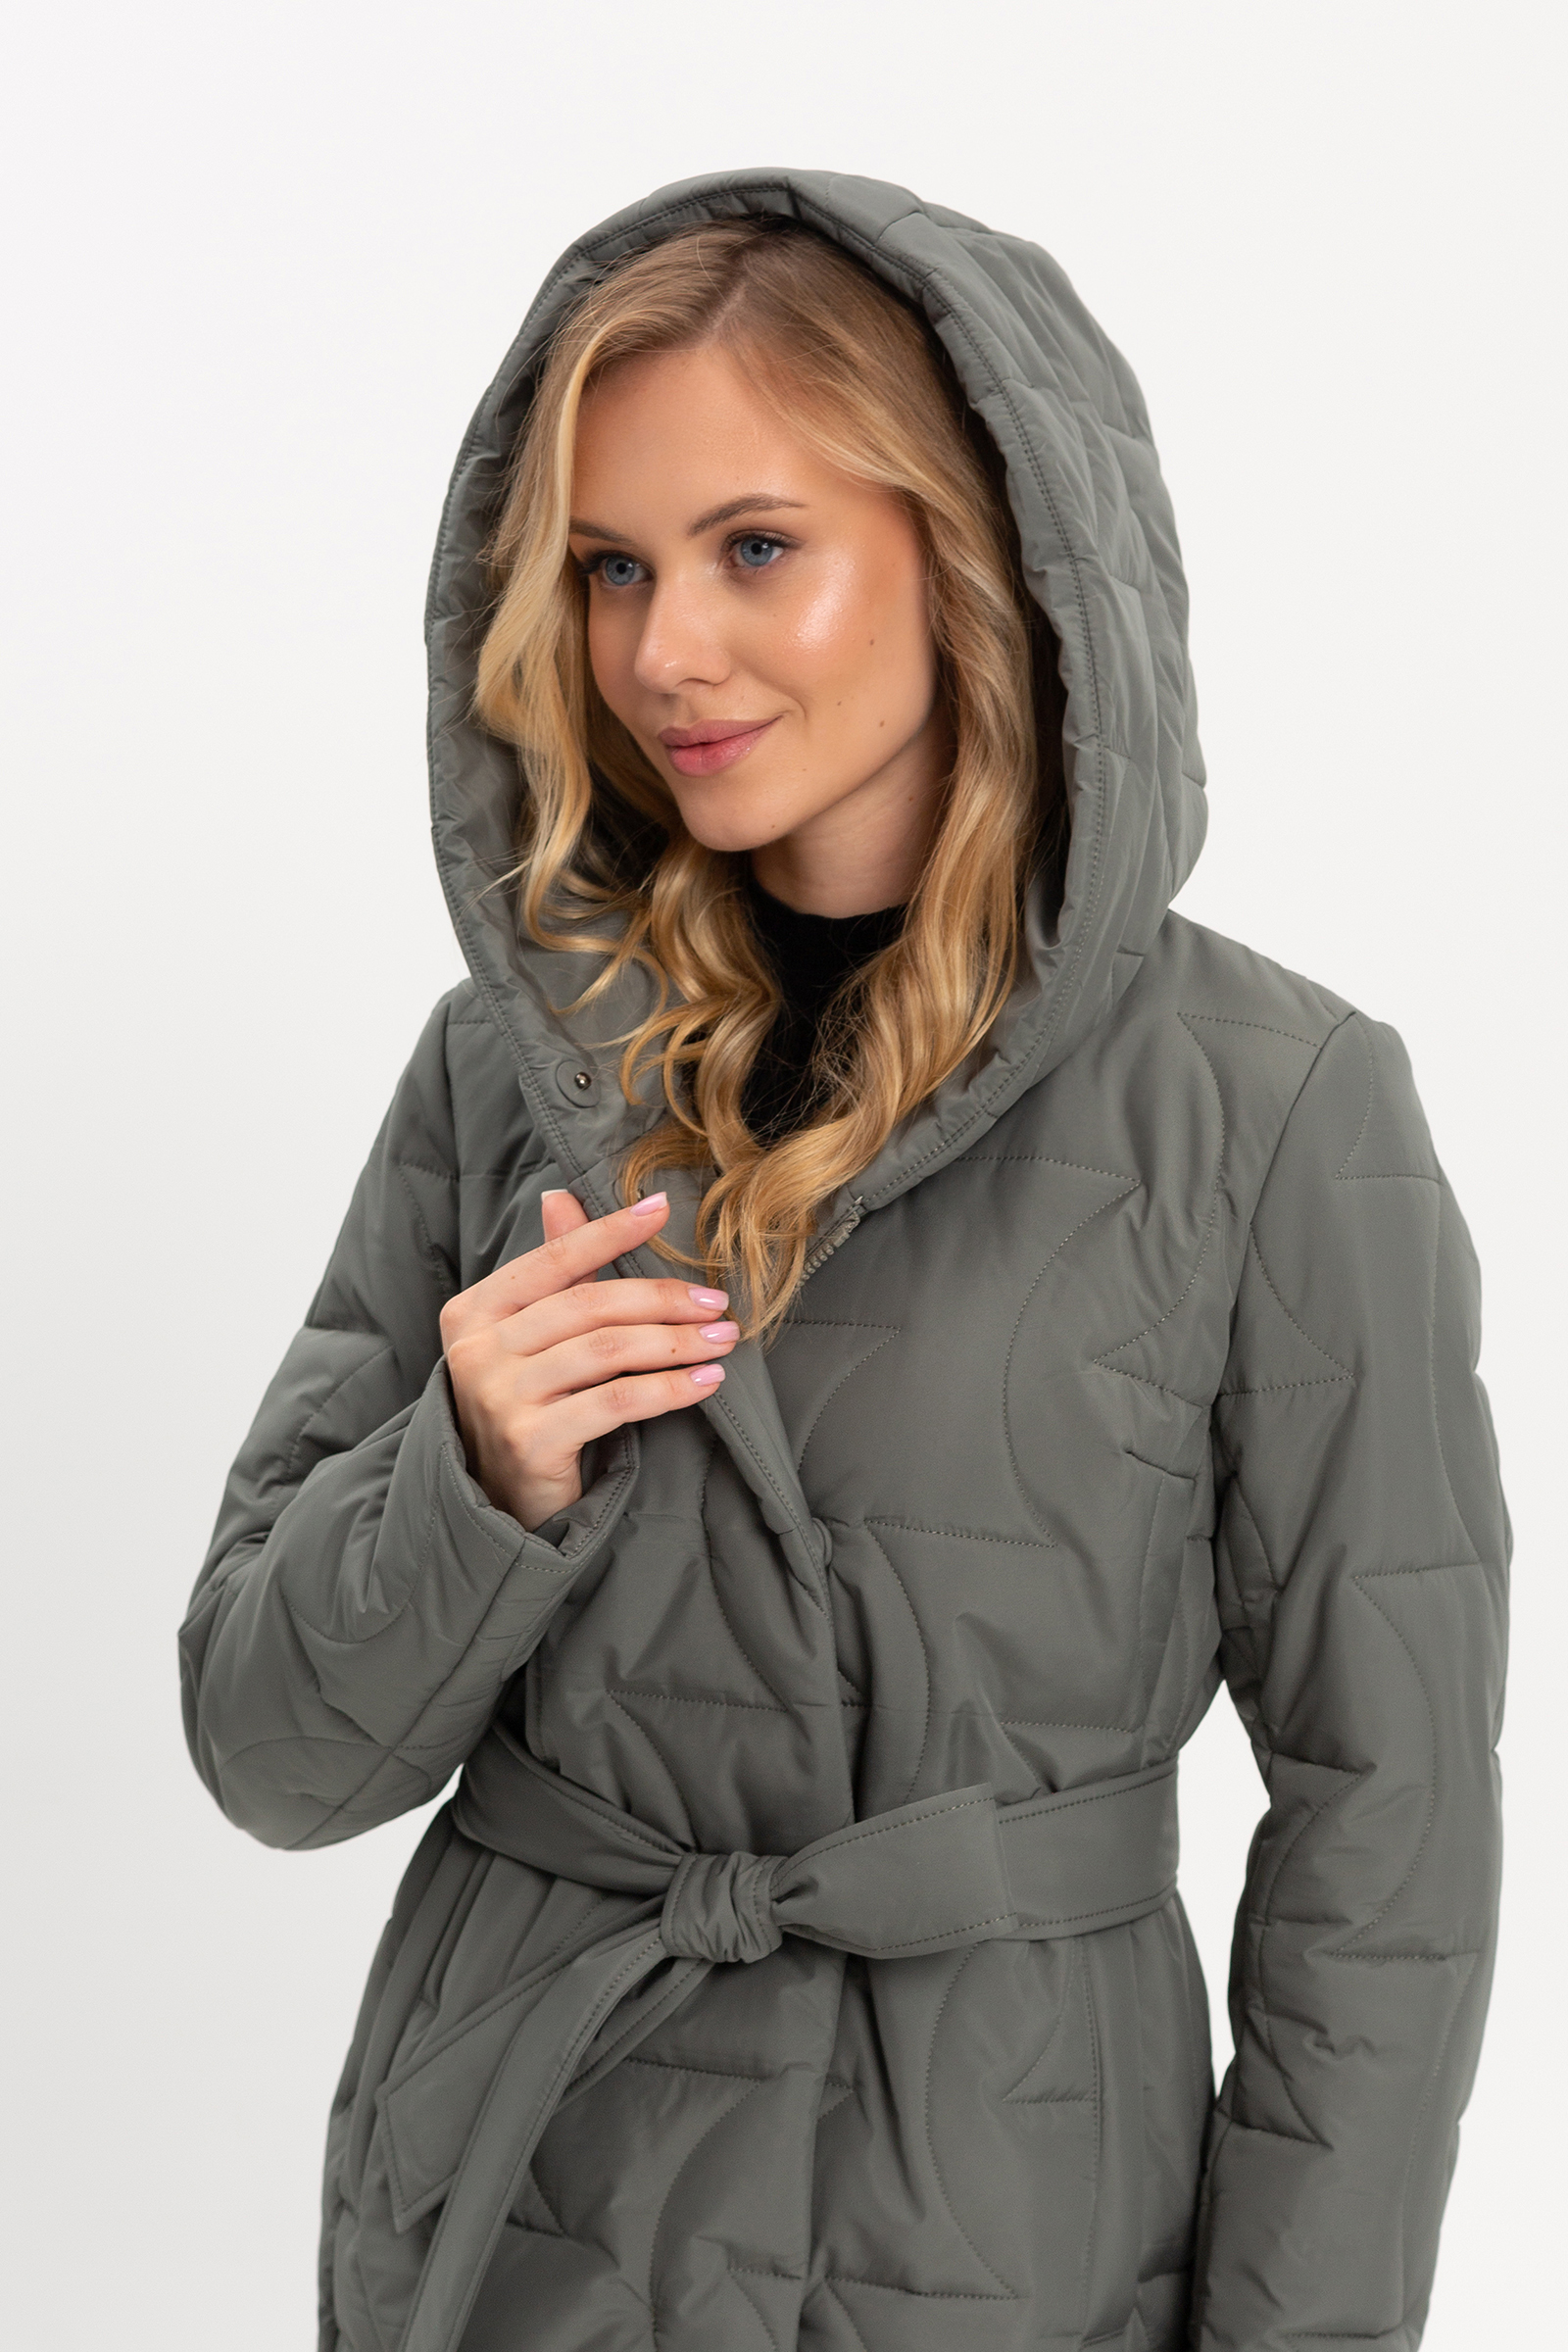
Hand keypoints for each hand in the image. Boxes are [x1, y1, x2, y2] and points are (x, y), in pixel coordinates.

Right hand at [438, 1188, 737, 1531]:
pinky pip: (615, 1401)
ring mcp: (499, 1397)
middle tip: (716, 1304)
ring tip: (721, 1341)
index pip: (554, 1260)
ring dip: (675, 1343)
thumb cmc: (526, 1406)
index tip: (663, 1209)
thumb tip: (560, 1195)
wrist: (501, 1500)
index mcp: (473, 1312)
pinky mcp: (530, 1441)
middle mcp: (477, 1351)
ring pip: (607, 1350)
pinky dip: (668, 1388)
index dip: (610, 1232)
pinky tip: (704, 1383)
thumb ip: (551, 1272)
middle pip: (589, 1306)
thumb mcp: (530, 1336)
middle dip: (662, 1299)